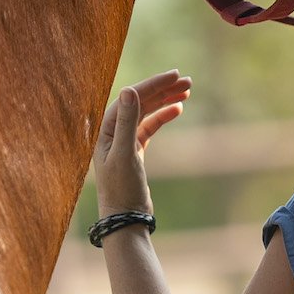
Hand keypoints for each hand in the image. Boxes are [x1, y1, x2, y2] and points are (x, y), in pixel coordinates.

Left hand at [93, 70, 191, 218]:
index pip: (131, 97)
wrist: (125, 218)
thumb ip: (126, 121)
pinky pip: (150, 126)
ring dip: (165, 100)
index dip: (152, 84)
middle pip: (139, 102)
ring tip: (187, 91)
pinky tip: (178, 109)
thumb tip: (129, 90)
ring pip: (146, 112)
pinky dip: (163, 117)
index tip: (174, 75)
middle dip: (163, 89)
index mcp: (106, 128)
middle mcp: (112, 131)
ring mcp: (124, 140)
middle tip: (187, 80)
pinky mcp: (135, 151)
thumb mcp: (125, 153)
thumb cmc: (121, 189)